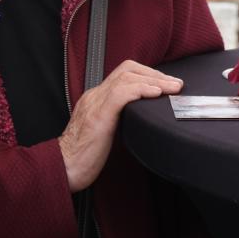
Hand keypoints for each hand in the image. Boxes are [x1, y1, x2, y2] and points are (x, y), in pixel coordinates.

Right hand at [58, 60, 182, 190]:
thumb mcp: (103, 133)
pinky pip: (121, 94)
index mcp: (95, 99)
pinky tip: (155, 94)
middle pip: (127, 69)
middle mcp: (94, 96)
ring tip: (172, 88)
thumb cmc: (82, 157)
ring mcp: (95, 104)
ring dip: (154, 80)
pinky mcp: (98, 116)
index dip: (147, 75)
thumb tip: (139, 121)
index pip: (123, 74)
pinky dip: (141, 90)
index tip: (165, 85)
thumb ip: (117, 121)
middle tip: (175, 84)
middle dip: (154, 73)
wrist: (63, 168)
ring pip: (126, 77)